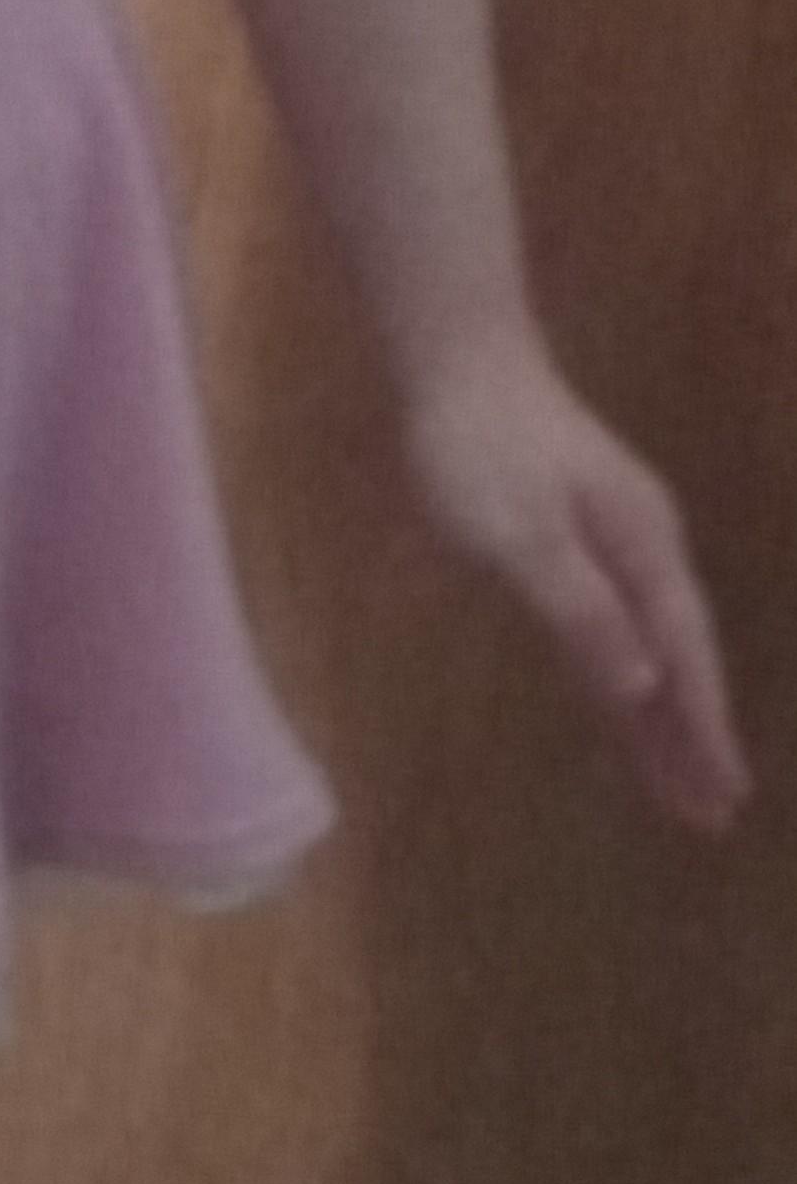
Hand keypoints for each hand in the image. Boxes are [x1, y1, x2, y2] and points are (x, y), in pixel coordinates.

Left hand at [397, 318, 755, 832]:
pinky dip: (632, 676)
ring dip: (666, 716)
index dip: (700, 732)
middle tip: (714, 815)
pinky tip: (633, 702)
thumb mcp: (523, 536)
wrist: (462, 368)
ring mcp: (618, 545)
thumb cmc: (483, 450)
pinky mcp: (584, 542)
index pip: (682, 661)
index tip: (722, 797)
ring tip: (685, 782)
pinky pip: (622, 629)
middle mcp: (645, 552)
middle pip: (679, 663)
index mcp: (642, 553)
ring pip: (652, 649)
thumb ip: (581, 609)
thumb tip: (639, 684)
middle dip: (695, 739)